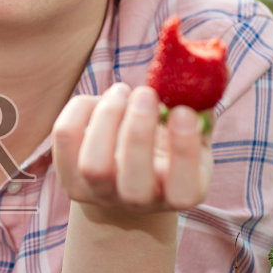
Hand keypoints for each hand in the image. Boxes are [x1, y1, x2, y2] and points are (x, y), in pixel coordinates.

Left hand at [51, 83, 211, 226]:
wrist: (127, 173)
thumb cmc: (168, 144)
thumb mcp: (193, 131)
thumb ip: (201, 109)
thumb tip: (207, 70)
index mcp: (180, 193)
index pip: (184, 190)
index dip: (184, 151)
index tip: (183, 111)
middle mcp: (139, 202)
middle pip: (133, 184)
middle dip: (139, 132)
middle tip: (146, 93)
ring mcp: (100, 194)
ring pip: (94, 165)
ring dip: (108, 119)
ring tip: (122, 91)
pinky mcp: (70, 179)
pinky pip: (65, 140)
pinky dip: (79, 111)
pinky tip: (97, 100)